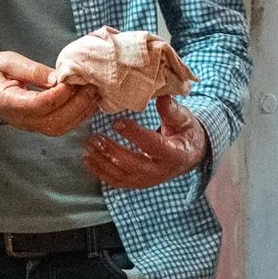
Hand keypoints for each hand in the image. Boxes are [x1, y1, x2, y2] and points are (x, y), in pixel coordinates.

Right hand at [0, 52, 100, 135]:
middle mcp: (19, 119)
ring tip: (93, 93)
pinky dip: (76, 117)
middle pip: (53, 121)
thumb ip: (31, 70)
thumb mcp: (6, 61)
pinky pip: (59, 126)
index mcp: (7, 102)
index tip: (73, 80)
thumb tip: (58, 77)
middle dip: (77, 105)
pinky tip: (87, 103)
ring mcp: (27, 125)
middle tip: (92, 86)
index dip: (59, 95)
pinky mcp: (36, 125)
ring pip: (59, 128)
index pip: (38, 105)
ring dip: (80, 113)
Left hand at [83, 96, 207, 190]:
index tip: (116, 122)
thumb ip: (171, 109)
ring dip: (102, 162)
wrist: (189, 155)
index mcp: (174, 154)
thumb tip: (160, 94)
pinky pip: (117, 182)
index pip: (153, 145)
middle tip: (95, 137)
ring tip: (88, 145)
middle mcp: (160, 171)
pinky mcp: (138, 183)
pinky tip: (88, 159)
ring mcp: (148, 180)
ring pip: (122, 175)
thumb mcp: (184, 118)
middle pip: (134, 164)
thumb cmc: (185, 132)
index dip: (134, 134)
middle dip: (112, 151)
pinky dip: (100, 172)